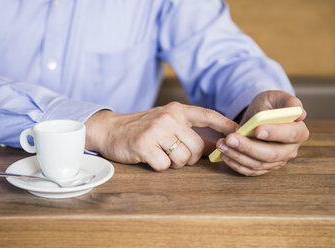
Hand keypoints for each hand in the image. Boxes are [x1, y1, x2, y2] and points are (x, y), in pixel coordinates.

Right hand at [85, 102, 238, 170]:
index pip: (208, 115)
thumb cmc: (141, 128)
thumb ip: (188, 130)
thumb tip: (214, 145)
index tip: (240, 132)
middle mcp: (168, 118)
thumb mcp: (165, 121)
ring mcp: (156, 131)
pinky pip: (164, 166)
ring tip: (160, 153)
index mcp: (176, 110)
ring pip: (183, 159)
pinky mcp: (144, 145)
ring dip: (174, 163)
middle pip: (197, 147)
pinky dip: (159, 166)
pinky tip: (149, 157)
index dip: (226, 124)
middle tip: (174, 153)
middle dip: (190, 157)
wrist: (111, 129)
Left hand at [216, 90, 309, 175]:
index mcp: (299, 131)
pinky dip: (235, 164)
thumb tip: (299, 113)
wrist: (257, 117)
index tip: (257, 130)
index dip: (275, 133)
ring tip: (222, 144)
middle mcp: (290, 150)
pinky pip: (250, 171)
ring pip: (258, 164)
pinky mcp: (264, 168)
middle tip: (230, 138)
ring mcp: (277, 162)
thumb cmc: (268, 105)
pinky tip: (224, 154)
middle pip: (271, 154)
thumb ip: (288, 101)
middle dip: (248, 147)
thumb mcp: (276, 97)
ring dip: (237, 155)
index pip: (290, 135)